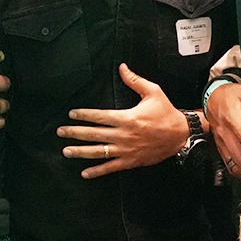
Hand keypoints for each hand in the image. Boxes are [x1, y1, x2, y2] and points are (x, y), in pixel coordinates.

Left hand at [58, 64, 184, 176]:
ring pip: (99, 152)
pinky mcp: (131, 162)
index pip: (99, 116)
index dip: (83, 115)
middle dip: (75, 132)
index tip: (71, 114)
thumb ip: (134, 80)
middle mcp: (123, 135)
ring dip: (81, 152)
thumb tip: (122, 67)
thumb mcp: (153, 92)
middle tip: (60, 132)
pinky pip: (111, 167)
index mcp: (127, 118)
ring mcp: (126, 150)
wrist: (180, 135)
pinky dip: (97, 171)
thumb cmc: (166, 113)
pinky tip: (85, 173)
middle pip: (94, 134)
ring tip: (66, 151)